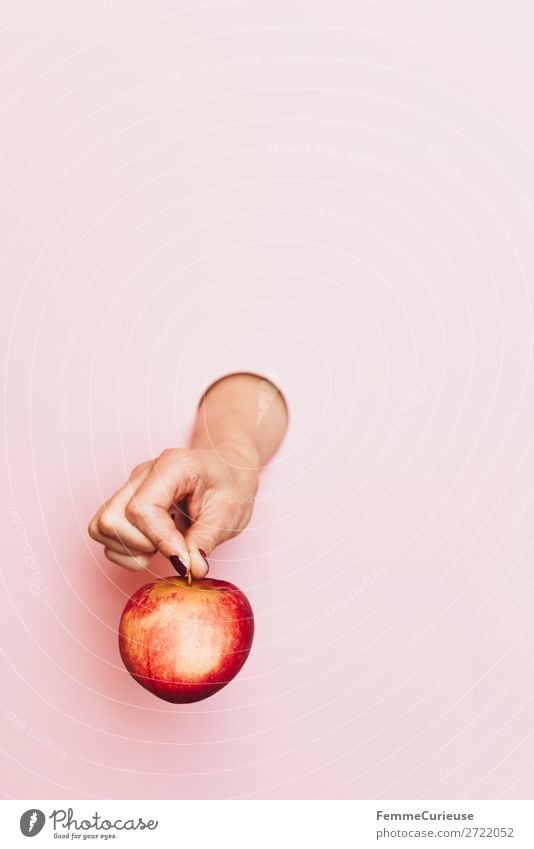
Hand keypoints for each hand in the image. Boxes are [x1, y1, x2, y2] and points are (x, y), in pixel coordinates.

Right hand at [88, 446, 258, 578]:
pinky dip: (125, 550)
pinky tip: (154, 544)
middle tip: (174, 546)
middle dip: (140, 545)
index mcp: (172, 466)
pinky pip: (105, 533)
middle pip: (111, 519)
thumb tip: (190, 570)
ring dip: (130, 549)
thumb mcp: (229, 514)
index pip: (142, 509)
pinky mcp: (126, 502)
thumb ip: (206, 541)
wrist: (228, 470)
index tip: (184, 558)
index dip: (160, 541)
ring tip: (163, 545)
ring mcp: (131, 487)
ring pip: (102, 527)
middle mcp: (143, 474)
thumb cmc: (230, 486)